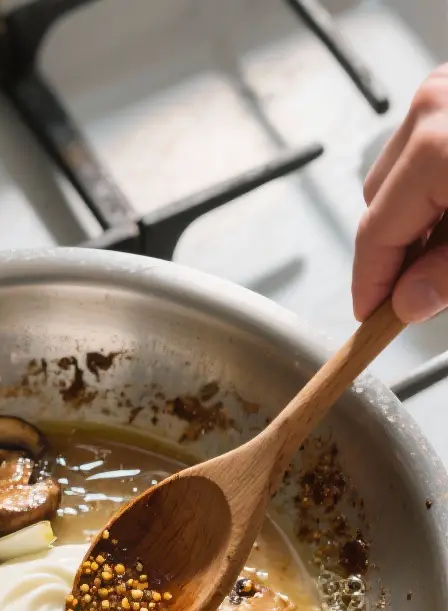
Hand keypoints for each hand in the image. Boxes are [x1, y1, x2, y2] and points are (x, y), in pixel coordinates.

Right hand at [353, 64, 447, 322]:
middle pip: (378, 203)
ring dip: (413, 217)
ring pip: (397, 176)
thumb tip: (406, 303)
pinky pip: (421, 148)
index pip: (376, 234)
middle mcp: (430, 110)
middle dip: (395, 251)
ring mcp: (441, 92)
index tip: (371, 317)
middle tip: (423, 288)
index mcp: (436, 148)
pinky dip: (431, 184)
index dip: (370, 285)